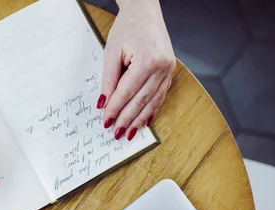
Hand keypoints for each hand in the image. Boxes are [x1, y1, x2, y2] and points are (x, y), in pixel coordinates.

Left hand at [98, 0, 175, 140]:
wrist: (144, 12)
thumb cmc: (127, 28)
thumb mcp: (111, 52)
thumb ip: (109, 79)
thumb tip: (104, 103)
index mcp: (147, 60)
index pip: (127, 92)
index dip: (115, 109)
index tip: (105, 121)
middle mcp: (162, 67)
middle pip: (141, 100)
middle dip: (127, 119)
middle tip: (116, 133)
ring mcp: (169, 69)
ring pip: (153, 101)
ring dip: (140, 119)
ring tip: (129, 133)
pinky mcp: (170, 71)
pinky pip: (161, 95)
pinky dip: (152, 109)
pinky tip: (145, 121)